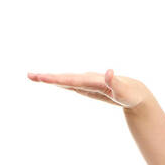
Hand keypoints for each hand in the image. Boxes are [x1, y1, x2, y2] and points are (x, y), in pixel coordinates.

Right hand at [27, 67, 147, 109]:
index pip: (71, 80)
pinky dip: (58, 82)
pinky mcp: (86, 87)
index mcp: (92, 80)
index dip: (55, 79)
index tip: (42, 77)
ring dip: (49, 79)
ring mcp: (85, 82)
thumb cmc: (130, 93)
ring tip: (33, 77)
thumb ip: (115, 82)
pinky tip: (49, 81)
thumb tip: (109, 71)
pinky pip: (69, 84)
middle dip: (47, 78)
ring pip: (64, 80)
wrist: (134, 91)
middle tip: (30, 76)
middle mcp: (87, 79)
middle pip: (64, 78)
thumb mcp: (124, 91)